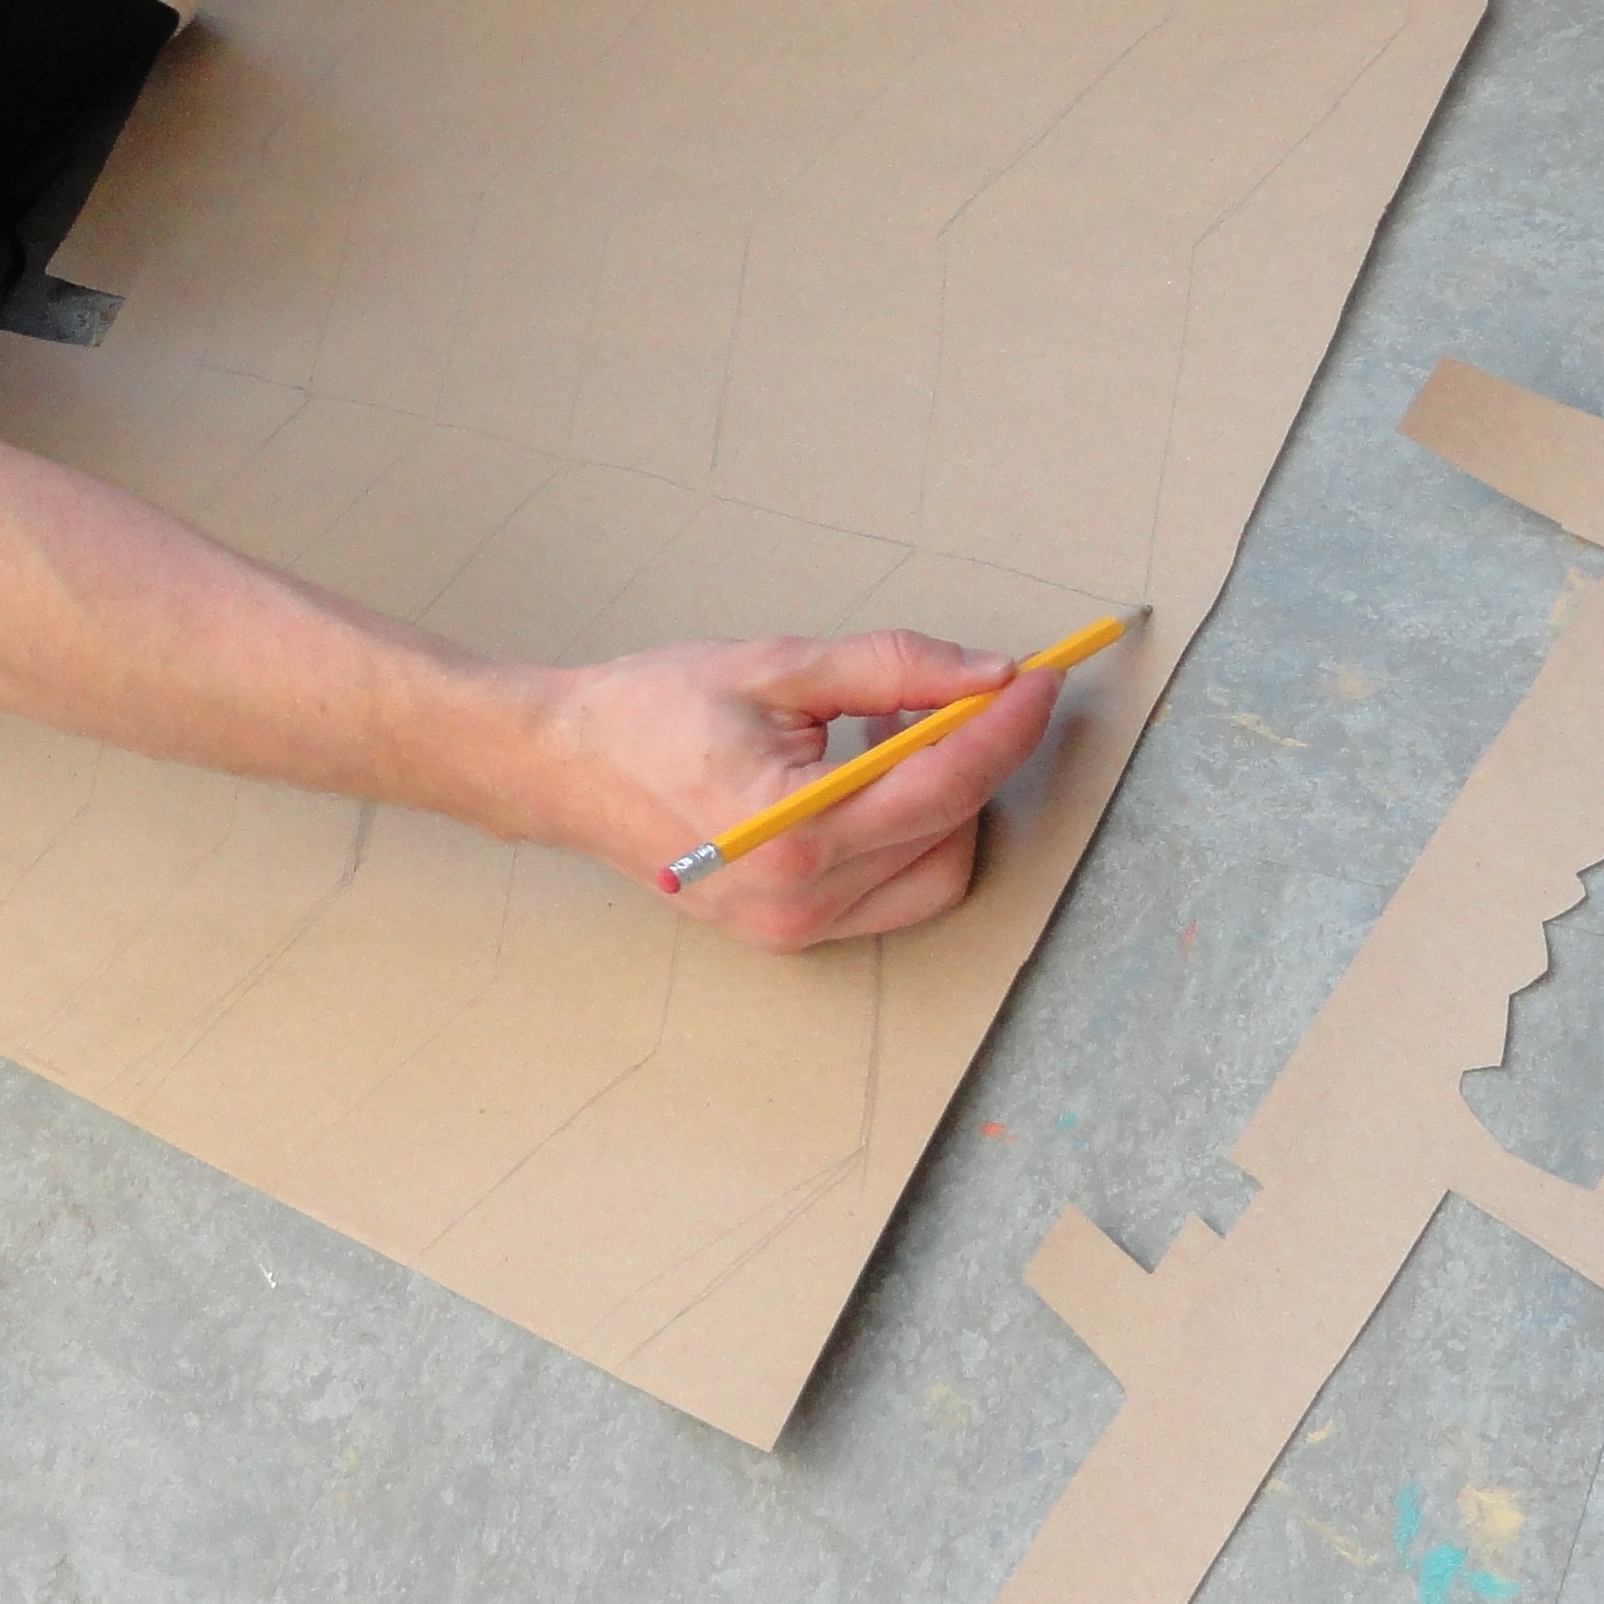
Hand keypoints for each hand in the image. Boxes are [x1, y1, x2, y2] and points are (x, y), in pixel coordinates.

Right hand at [539, 630, 1065, 950]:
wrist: (563, 768)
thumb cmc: (652, 711)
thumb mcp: (776, 667)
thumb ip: (893, 667)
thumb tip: (989, 674)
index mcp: (794, 829)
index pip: (944, 783)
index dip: (1007, 728)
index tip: (1039, 679)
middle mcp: (800, 899)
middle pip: (952, 832)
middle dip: (980, 758)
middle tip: (966, 692)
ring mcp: (794, 929)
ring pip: (934, 874)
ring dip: (946, 802)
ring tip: (895, 732)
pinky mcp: (788, 936)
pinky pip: (892, 895)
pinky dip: (908, 835)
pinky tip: (870, 776)